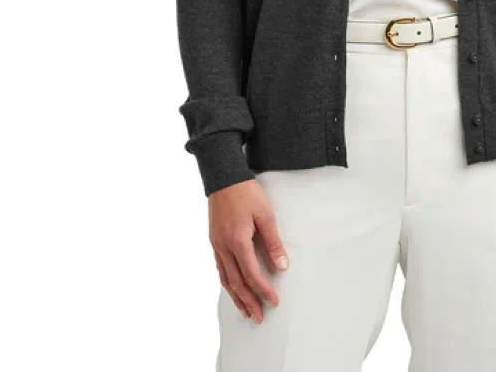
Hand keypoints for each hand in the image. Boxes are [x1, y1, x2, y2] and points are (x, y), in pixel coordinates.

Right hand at [208, 179, 289, 322]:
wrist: (224, 178)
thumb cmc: (246, 193)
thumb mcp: (265, 215)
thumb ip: (273, 242)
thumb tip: (282, 266)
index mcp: (238, 241)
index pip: (252, 274)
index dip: (263, 291)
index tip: (273, 302)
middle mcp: (224, 247)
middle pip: (236, 283)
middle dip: (249, 302)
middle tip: (259, 317)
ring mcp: (217, 245)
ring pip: (225, 279)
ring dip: (236, 297)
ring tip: (245, 311)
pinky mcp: (214, 241)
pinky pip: (220, 268)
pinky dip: (227, 283)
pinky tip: (232, 289)